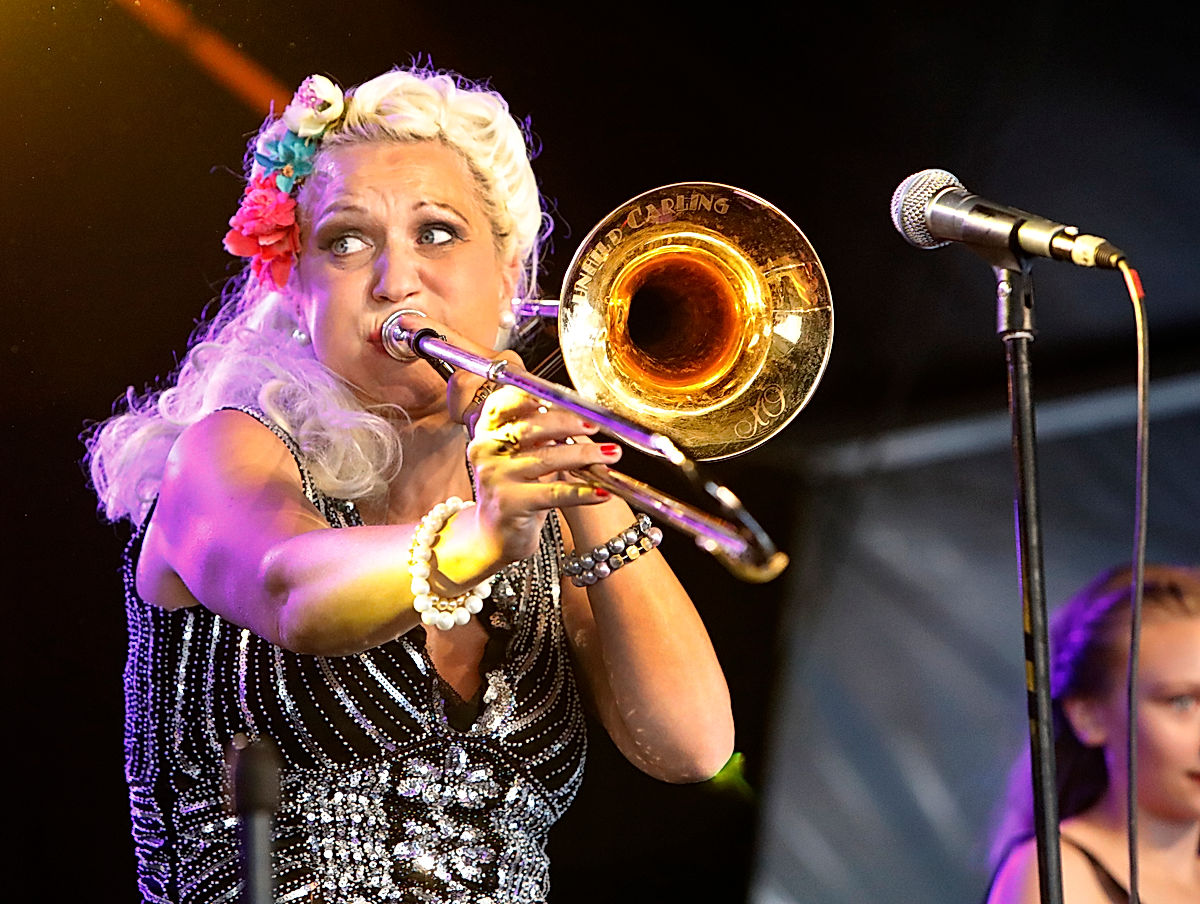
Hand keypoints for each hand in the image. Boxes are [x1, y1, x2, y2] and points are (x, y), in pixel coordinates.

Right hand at [466, 385, 623, 562]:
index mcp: (487, 432)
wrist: (492, 535)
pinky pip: (554, 493)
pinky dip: (583, 492)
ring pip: (547, 459)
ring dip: (584, 455)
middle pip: (529, 428)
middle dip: (567, 423)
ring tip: (611, 454)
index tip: (562, 395)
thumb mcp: (520, 455)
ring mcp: (496, 478)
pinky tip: (602, 491)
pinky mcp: (511, 504)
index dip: (533, 396)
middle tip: (595, 425)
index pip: (504, 402)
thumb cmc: (513, 489)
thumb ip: (541, 434)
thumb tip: (583, 416)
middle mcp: (486, 451)